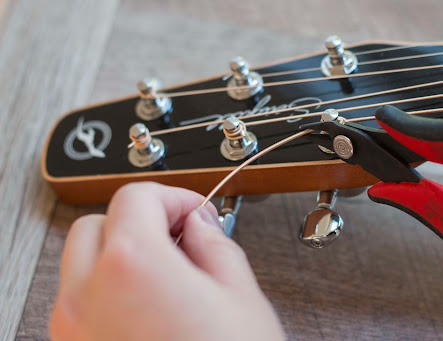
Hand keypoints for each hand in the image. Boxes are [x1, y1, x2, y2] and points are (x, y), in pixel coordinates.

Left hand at [50, 183, 284, 340]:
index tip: (193, 211)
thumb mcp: (241, 295)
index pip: (137, 197)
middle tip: (177, 237)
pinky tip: (148, 308)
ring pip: (81, 264)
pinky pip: (80, 304)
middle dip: (138, 221)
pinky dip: (107, 291)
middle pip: (97, 224)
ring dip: (119, 255)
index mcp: (134, 266)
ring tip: (165, 274)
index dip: (173, 196)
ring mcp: (74, 331)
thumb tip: (200, 223)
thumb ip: (215, 243)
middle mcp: (89, 296)